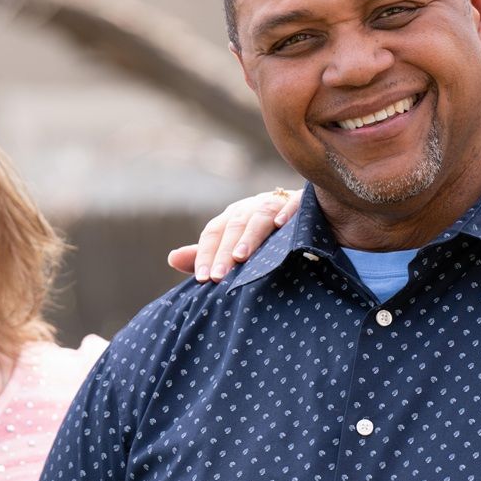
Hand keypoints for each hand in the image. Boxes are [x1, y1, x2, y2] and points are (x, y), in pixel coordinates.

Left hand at [167, 188, 302, 281]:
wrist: (309, 214)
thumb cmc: (267, 236)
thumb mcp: (236, 245)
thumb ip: (208, 254)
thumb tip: (172, 259)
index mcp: (233, 218)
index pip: (213, 233)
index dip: (206, 254)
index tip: (203, 279)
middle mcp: (250, 208)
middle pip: (233, 227)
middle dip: (224, 252)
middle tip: (217, 277)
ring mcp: (275, 204)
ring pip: (258, 217)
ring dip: (249, 236)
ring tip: (240, 257)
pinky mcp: (301, 202)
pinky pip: (293, 204)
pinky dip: (286, 212)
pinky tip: (281, 225)